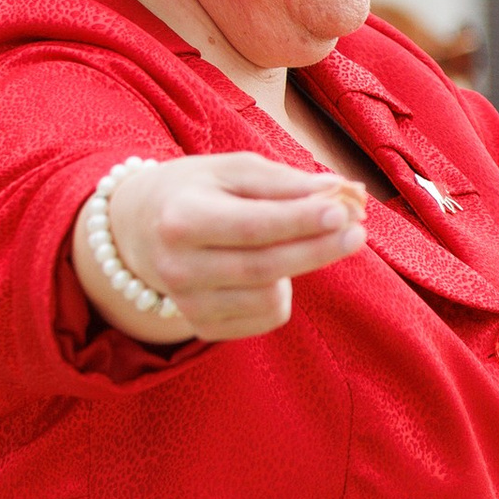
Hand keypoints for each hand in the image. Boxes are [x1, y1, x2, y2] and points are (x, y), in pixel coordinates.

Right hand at [73, 152, 367, 344]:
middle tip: (358, 231)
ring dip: (297, 269)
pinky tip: (269, 271)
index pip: (252, 226)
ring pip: (270, 300)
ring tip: (289, 243)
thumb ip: (287, 182)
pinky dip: (281, 293)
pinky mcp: (203, 328)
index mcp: (180, 219)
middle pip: (264, 268)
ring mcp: (188, 304)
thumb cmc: (198, 190)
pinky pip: (266, 318)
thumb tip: (344, 192)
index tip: (343, 211)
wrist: (141, 229)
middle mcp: (178, 268)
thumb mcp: (232, 170)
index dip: (300, 221)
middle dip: (317, 250)